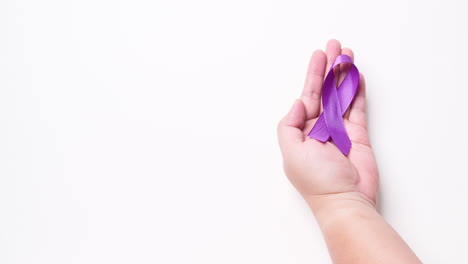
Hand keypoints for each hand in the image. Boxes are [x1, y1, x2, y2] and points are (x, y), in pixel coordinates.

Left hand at [277, 40, 378, 210]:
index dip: (313, 75)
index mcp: (302, 131)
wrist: (345, 202)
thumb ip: (290, 125)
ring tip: (348, 55)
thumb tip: (299, 102)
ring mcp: (340, 131)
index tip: (319, 56)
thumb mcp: (291, 152)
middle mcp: (320, 128)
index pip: (308, 96)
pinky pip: (357, 109)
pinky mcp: (358, 135)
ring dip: (345, 76)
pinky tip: (357, 78)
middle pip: (326, 91)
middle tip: (335, 46)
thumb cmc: (316, 180)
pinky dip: (358, 93)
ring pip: (342, 96)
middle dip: (330, 69)